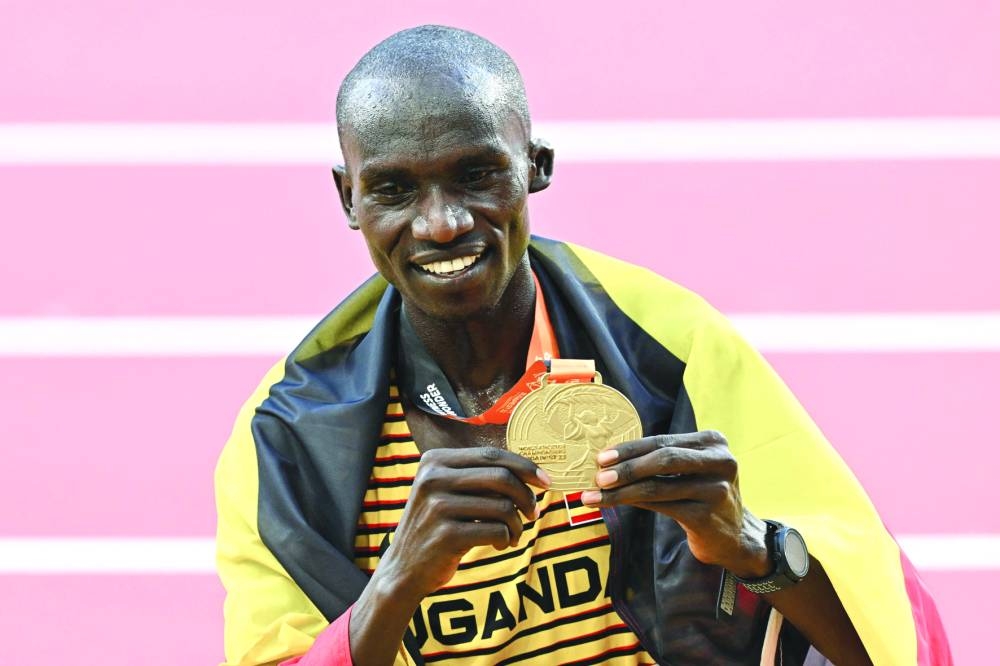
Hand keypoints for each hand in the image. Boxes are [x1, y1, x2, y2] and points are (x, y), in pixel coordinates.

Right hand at [375, 446, 551, 602]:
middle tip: (533, 513)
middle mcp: (433, 479)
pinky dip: (507, 539)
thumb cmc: (437, 527)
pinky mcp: (446, 535)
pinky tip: (499, 544)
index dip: (524, 466)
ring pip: (503, 506)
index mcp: (435, 461)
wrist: (403, 570)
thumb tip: (528, 470)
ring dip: (517, 524)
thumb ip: (477, 476)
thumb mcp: (446, 491)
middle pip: (501, 477)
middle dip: (526, 496)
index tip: (546, 481)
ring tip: (513, 535)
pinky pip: (497, 531)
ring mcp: (437, 507)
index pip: (491, 454)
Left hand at [580, 430, 769, 577]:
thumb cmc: (702, 495)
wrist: (735, 536)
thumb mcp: (690, 470)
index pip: (663, 441)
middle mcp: (720, 461)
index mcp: (713, 442)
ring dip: (622, 491)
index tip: (601, 457)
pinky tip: (616, 505)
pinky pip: (662, 507)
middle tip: (597, 476)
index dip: (630, 448)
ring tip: (596, 495)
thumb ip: (661, 460)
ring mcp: (717, 490)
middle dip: (626, 468)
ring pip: (658, 486)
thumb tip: (609, 460)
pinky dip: (635, 505)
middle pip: (663, 459)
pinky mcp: (708, 517)